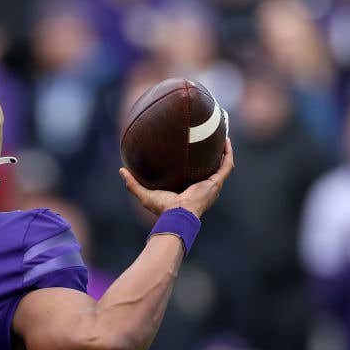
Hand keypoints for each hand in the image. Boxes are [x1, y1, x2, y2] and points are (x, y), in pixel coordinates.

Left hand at [119, 138, 234, 217]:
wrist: (176, 215)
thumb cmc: (162, 209)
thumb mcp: (145, 193)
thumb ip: (132, 183)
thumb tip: (121, 170)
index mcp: (190, 189)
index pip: (195, 173)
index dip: (196, 161)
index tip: (192, 148)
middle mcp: (203, 187)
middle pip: (211, 167)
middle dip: (213, 153)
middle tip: (210, 137)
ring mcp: (212, 185)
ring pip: (222, 164)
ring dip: (224, 150)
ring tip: (222, 134)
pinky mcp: (216, 183)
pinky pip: (226, 165)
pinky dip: (228, 153)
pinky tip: (226, 140)